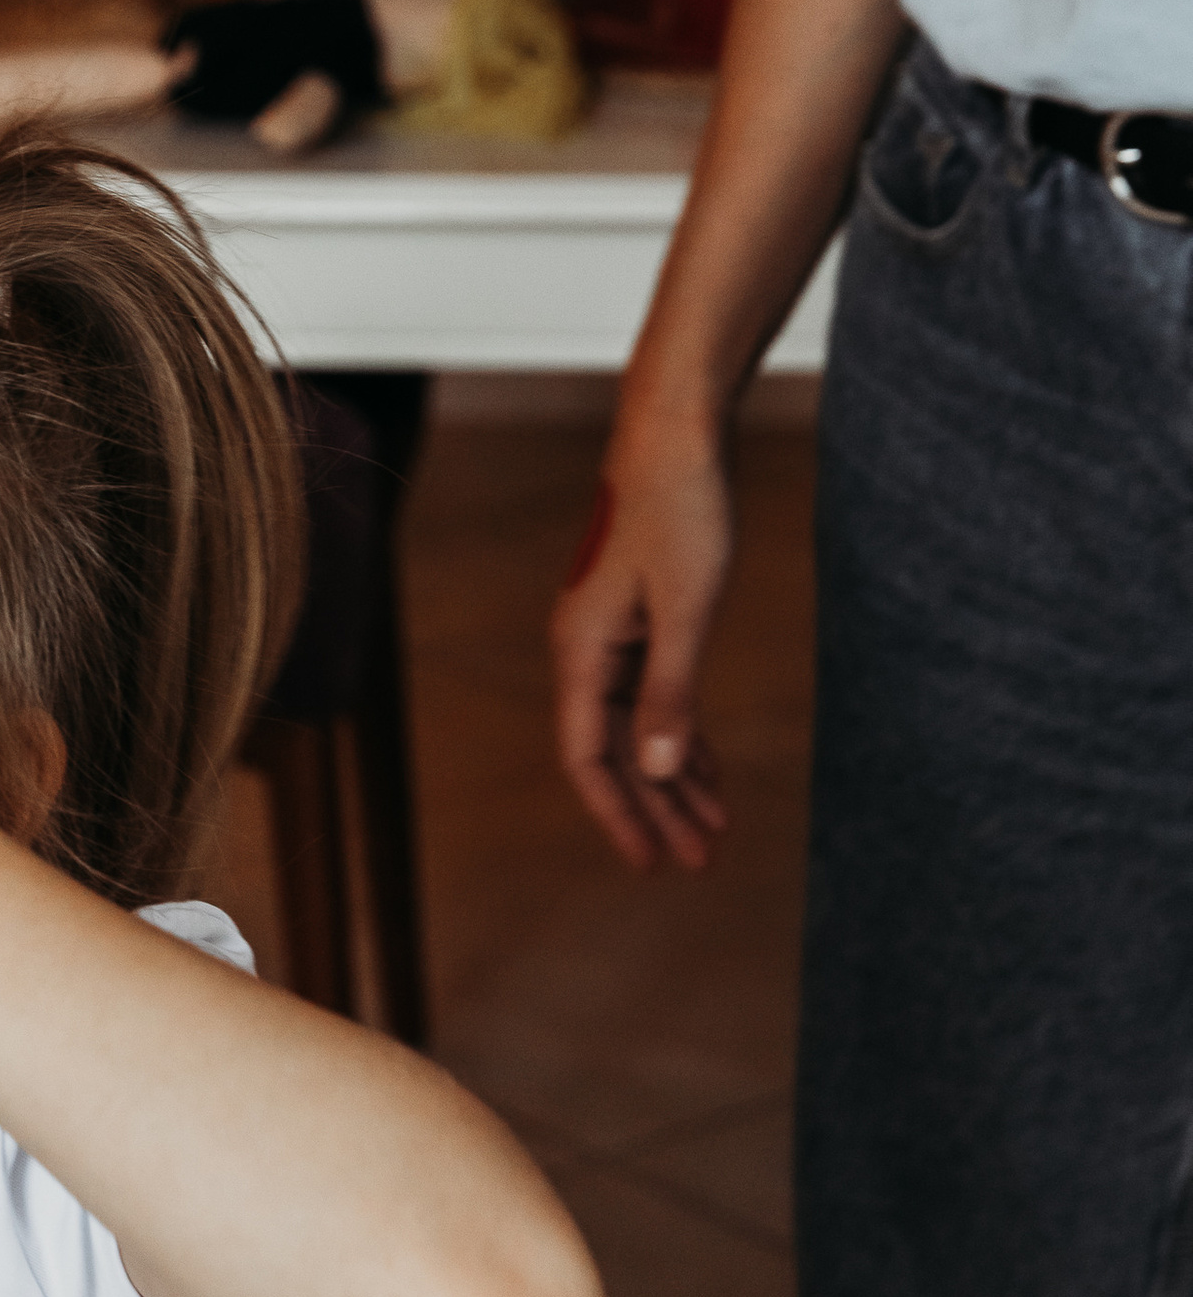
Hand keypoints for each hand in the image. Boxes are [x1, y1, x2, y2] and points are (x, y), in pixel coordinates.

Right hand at [549, 443, 733, 871]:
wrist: (675, 433)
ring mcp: (611, 634)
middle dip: (655, 810)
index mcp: (583, 650)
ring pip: (638, 727)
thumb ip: (673, 692)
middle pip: (615, 752)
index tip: (653, 863)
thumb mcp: (686, 608)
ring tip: (714, 826)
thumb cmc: (679, 510)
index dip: (619, 815)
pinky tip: (706, 764)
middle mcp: (586, 649)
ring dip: (673, 777)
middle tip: (698, 861)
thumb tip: (661, 770)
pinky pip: (654, 695)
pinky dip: (681, 733)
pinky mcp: (638, 617)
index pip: (590, 757)